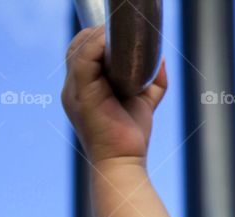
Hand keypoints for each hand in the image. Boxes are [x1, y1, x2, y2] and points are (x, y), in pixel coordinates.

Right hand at [61, 26, 167, 165]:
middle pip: (78, 46)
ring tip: (121, 39)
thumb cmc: (131, 137)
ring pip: (79, 48)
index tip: (121, 39)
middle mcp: (73, 88)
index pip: (82, 53)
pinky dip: (98, 45)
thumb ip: (152, 82)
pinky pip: (84, 58)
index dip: (98, 41)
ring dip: (99, 37)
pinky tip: (113, 43)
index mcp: (83, 89)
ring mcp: (74, 91)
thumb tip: (161, 59)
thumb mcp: (143, 103)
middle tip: (123, 37)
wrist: (123, 163)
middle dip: (99, 35)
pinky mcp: (82, 93)